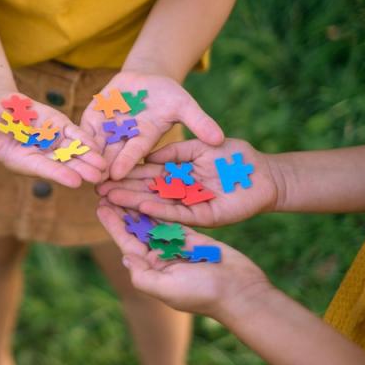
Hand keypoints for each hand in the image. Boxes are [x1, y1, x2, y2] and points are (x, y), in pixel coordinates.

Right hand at [0, 94, 106, 187]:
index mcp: (21, 161)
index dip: (58, 174)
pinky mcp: (58, 128)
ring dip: (89, 158)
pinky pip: (74, 135)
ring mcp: (50, 142)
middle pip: (63, 164)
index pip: (42, 169)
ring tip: (106, 165)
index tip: (75, 181)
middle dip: (81, 170)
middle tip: (99, 177)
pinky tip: (101, 145)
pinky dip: (86, 140)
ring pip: (73, 152)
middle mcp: (39, 155)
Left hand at [80, 71, 223, 180]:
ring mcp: (107, 131)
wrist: (145, 79)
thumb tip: (221, 139)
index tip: (117, 173)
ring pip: (93, 146)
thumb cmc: (168, 94)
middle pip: (110, 156)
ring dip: (85, 156)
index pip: (133, 154)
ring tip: (75, 166)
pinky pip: (82, 129)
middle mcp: (124, 141)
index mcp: (144, 140)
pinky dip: (76, 137)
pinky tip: (67, 144)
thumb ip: (199, 121)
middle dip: (100, 168)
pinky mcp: (92, 120)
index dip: (125, 162)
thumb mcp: (184, 104)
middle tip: (90, 181)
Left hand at [96, 201, 270, 317]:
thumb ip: (143, 275)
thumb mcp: (167, 289)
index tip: (99, 206)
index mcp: (151, 270)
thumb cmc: (203, 294)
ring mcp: (177, 246)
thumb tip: (125, 258)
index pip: (127, 244)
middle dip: (123, 211)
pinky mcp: (193, 237)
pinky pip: (173, 219)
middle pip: (137, 230)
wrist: (241, 292)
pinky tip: (150, 191)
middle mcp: (161, 257)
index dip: (113, 225)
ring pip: (153, 221)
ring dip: (139, 205)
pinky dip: (161, 207)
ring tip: (126, 186)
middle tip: (108, 189)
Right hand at [98, 138, 281, 226]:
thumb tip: (148, 156)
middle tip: (97, 190)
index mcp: (178, 175)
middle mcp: (180, 193)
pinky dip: (159, 210)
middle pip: (146, 191)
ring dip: (133, 202)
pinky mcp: (204, 217)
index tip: (106, 171)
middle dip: (122, 190)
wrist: (267, 174)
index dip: (127, 174)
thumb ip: (176, 151)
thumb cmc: (237, 157)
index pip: (147, 175)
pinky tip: (140, 206)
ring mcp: (190, 206)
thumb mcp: (200, 147)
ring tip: (110, 200)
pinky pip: (178, 214)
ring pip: (157, 204)